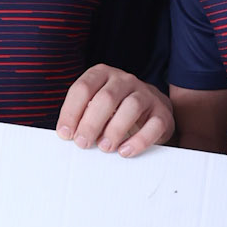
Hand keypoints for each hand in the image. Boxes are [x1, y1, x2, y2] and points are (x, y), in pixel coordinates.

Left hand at [55, 66, 173, 155]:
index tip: (65, 134)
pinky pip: (153, 125)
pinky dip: (138, 141)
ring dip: (114, 130)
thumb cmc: (114, 111)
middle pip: (106, 98)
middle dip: (91, 123)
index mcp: (102, 74)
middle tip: (83, 143)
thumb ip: (81, 116)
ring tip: (104, 147)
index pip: (83, 88)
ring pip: (131, 107)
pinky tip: (125, 151)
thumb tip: (67, 135)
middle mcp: (124, 80)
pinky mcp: (162, 113)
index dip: (71, 112)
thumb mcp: (95, 106)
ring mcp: (145, 94)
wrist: (150, 110)